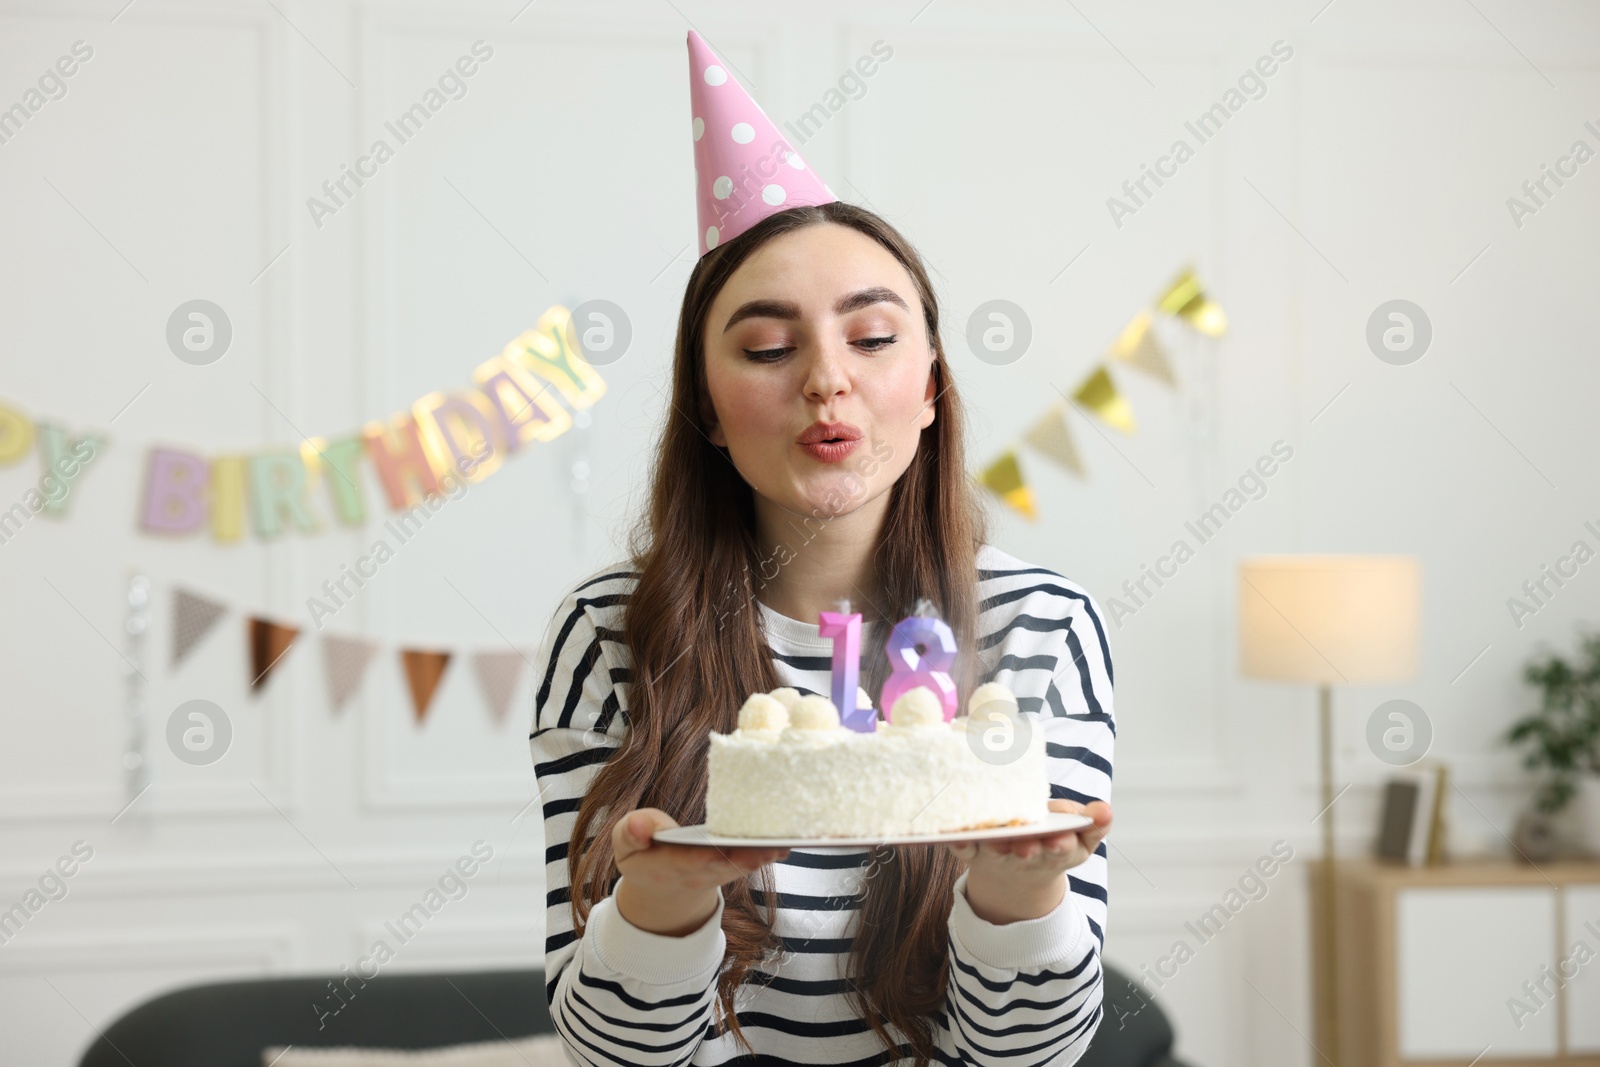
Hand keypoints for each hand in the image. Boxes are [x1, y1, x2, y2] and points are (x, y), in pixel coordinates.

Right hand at [611, 808, 789, 936]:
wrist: (661, 892)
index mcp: (666, 868)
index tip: (717, 852)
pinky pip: (751, 862)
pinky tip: (787, 841)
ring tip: (782, 843)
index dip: (703, 858)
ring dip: (762, 857)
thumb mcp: (625, 844)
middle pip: (722, 867)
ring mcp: (716, 874)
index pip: (686, 863)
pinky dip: (768, 853)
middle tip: (765, 848)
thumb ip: (630, 833)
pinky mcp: (731, 868)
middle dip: (743, 858)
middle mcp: (696, 875)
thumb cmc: (643, 858)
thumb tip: (639, 826)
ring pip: (741, 867)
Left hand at [945, 799, 1112, 924]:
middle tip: (1027, 845)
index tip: (1060, 839)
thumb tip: (1105, 810)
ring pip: (996, 852)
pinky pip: (964, 849)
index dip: (1060, 844)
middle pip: (1027, 854)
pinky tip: (954, 834)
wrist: (1017, 875)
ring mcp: (998, 854)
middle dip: (1028, 850)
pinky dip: (959, 843)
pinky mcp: (973, 851)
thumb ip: (1095, 824)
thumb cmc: (1053, 844)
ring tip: (995, 839)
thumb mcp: (1080, 838)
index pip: (1060, 848)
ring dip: (995, 846)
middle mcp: (1025, 855)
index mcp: (1056, 851)